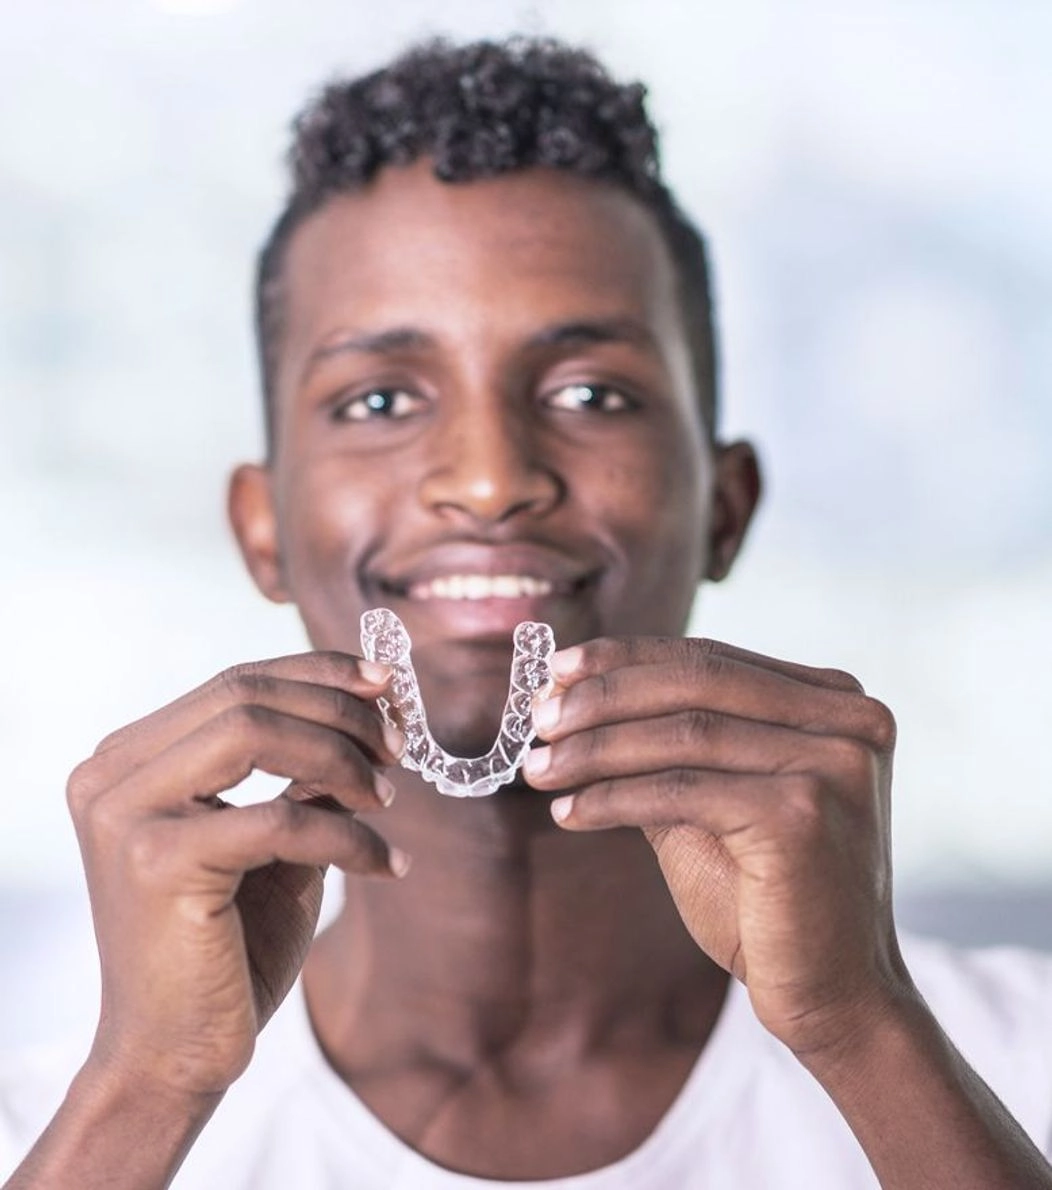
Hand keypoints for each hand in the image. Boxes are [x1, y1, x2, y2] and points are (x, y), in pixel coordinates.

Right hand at [65, 651, 405, 1102]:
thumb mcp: (274, 841)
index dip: (317, 672)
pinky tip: (386, 864)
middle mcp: (112, 775)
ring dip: (341, 758)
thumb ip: (302, 776)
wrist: (174, 1056)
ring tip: (385, 800)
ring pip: (254, 731)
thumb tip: (372, 711)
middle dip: (339, 712)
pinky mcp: (156, 862)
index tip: (386, 685)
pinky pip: (278, 817)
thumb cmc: (227, 947)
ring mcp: (125, 815)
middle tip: (397, 750)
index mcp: (130, 760)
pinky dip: (348, 835)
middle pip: (245, 694)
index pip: (234, 682)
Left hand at [525, 636, 904, 1058]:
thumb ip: (660, 748)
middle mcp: (847, 719)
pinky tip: (569, 812)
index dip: (626, 659)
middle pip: (696, 682)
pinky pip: (681, 790)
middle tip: (538, 717)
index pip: (710, 659)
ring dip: (594, 749)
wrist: (834, 997)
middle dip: (603, 696)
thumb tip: (569, 697)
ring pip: (683, 734)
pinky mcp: (802, 814)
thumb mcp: (709, 803)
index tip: (556, 669)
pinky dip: (613, 798)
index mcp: (834, 701)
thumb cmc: (766, 898)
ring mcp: (831, 763)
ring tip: (538, 768)